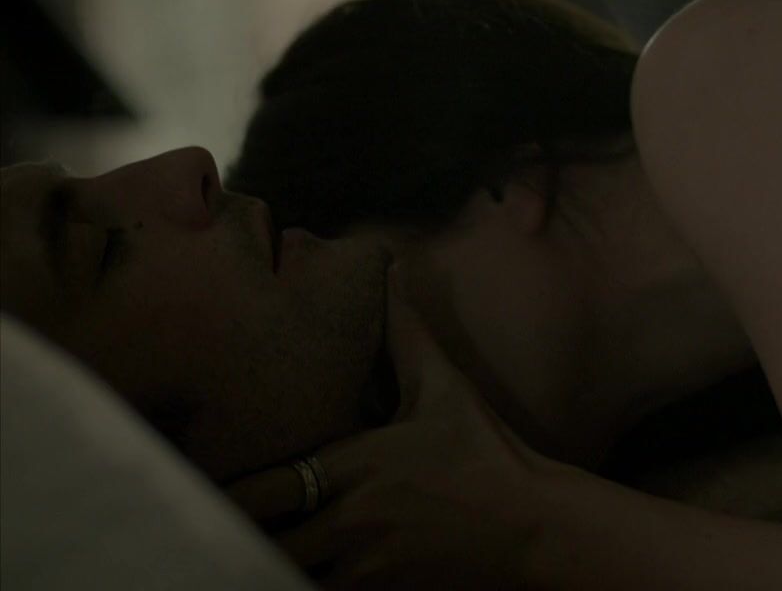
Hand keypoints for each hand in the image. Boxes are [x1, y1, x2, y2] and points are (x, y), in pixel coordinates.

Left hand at [227, 265, 549, 589]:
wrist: (532, 521)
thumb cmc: (484, 450)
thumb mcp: (444, 385)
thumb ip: (405, 331)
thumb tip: (391, 268)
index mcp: (354, 464)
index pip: (261, 489)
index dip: (225, 494)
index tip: (204, 486)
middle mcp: (352, 518)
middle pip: (260, 539)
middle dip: (236, 535)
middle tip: (213, 526)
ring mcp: (367, 563)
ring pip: (283, 573)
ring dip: (266, 562)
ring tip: (244, 550)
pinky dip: (302, 585)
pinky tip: (291, 572)